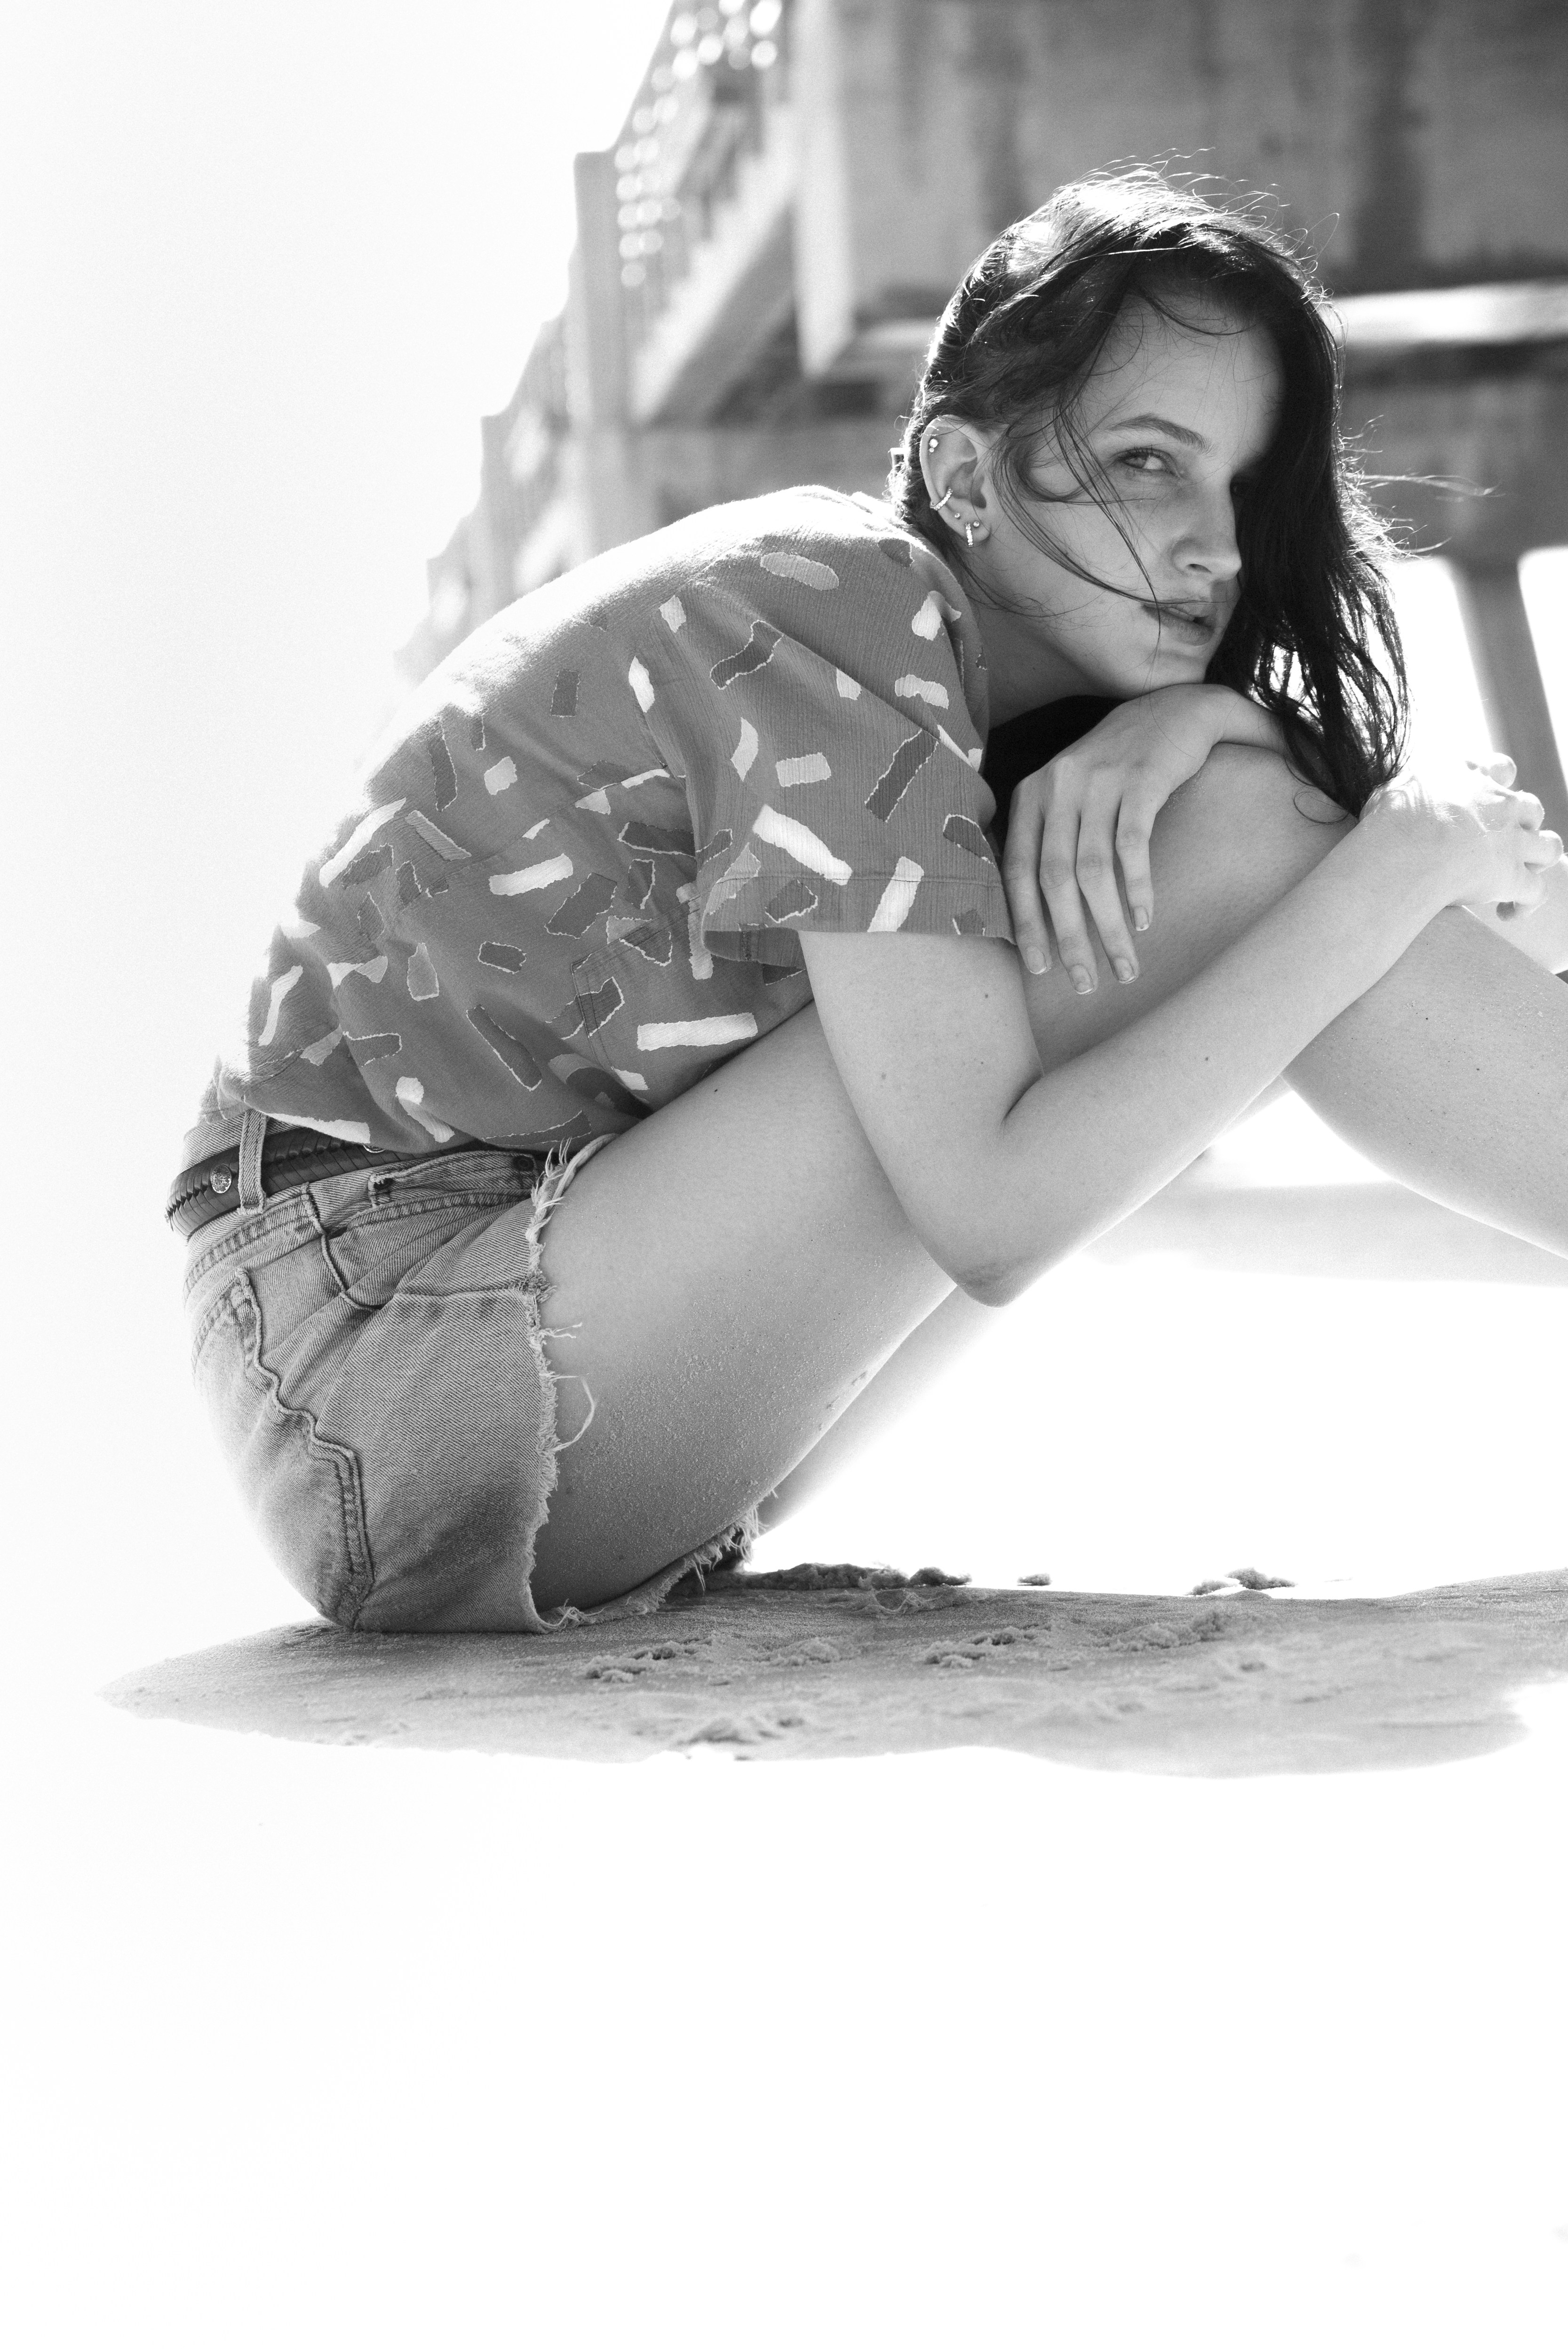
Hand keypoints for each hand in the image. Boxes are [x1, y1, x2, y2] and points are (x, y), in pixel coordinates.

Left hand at [1001, 684, 1281, 993]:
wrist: (1176, 711)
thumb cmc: (1119, 769)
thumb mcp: (1070, 796)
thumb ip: (1049, 841)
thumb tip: (1040, 918)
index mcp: (1031, 796)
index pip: (1017, 871)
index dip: (1026, 924)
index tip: (1040, 969)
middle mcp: (1057, 786)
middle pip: (1054, 879)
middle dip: (1069, 938)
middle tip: (1085, 982)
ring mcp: (1098, 780)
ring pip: (1093, 872)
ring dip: (1107, 927)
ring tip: (1125, 965)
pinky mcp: (1140, 780)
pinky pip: (1132, 846)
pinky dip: (1137, 889)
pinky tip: (1144, 921)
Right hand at [1362, 751, 1563, 915]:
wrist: (1406, 850)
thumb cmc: (1391, 820)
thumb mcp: (1397, 786)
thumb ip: (1410, 785)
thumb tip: (1400, 791)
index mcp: (1473, 778)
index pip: (1500, 768)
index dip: (1499, 780)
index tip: (1488, 794)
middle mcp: (1501, 804)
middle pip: (1531, 808)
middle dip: (1523, 824)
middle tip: (1501, 843)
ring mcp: (1512, 841)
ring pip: (1549, 848)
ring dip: (1538, 860)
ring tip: (1521, 875)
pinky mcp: (1512, 877)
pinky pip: (1536, 893)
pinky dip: (1526, 905)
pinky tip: (1506, 914)